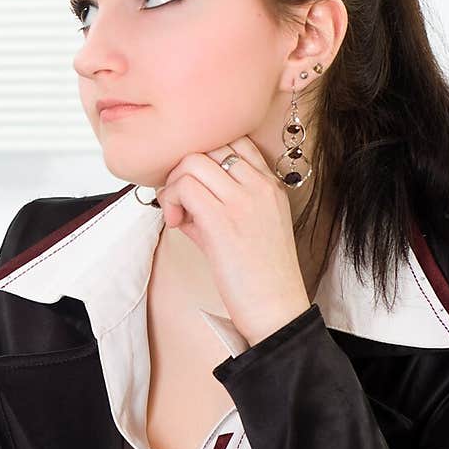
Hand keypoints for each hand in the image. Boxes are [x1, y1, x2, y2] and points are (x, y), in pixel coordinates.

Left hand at [154, 134, 311, 345]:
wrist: (277, 308)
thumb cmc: (261, 276)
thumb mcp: (246, 230)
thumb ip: (216, 207)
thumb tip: (180, 200)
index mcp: (269, 185)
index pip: (234, 141)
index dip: (205, 158)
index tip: (196, 187)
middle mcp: (259, 186)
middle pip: (209, 146)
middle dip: (183, 170)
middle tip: (180, 202)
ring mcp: (243, 200)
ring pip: (192, 162)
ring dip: (174, 185)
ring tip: (177, 215)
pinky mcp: (223, 220)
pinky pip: (184, 187)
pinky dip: (171, 200)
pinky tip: (176, 224)